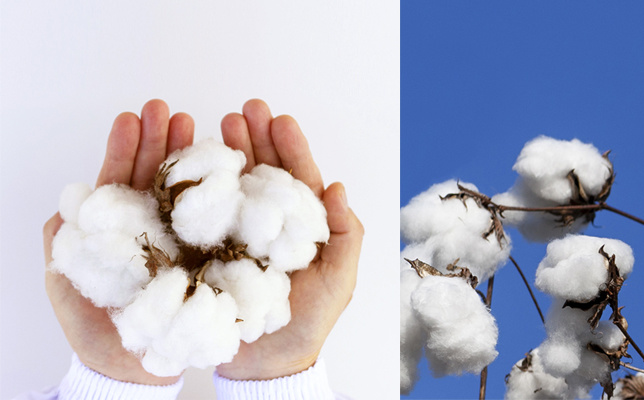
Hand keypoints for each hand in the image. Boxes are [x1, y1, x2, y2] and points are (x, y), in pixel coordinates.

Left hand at [43, 100, 192, 384]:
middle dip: (158, 141)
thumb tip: (67, 205)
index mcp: (118, 232)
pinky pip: (213, 223)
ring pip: (183, 193)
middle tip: (165, 110)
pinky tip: (223, 165)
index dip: (124, 150)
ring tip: (191, 123)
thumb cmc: (97, 334)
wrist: (134, 373)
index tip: (130, 119)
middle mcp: (151, 232)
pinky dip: (217, 193)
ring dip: (185, 156)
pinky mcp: (207, 261)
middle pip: (154, 179)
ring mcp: (180, 244)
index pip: (120, 183)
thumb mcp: (69, 286)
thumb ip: (66, 245)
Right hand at [215, 99, 363, 379]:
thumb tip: (338, 186)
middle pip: (264, 173)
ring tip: (220, 124)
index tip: (280, 119)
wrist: (265, 365)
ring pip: (236, 186)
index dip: (291, 148)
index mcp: (304, 227)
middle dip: (256, 139)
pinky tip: (193, 163)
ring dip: (230, 153)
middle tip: (245, 109)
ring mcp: (240, 235)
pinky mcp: (212, 250)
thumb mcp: (339, 281)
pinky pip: (207, 214)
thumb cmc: (308, 323)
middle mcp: (271, 224)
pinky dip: (201, 187)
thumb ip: (344, 235)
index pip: (298, 179)